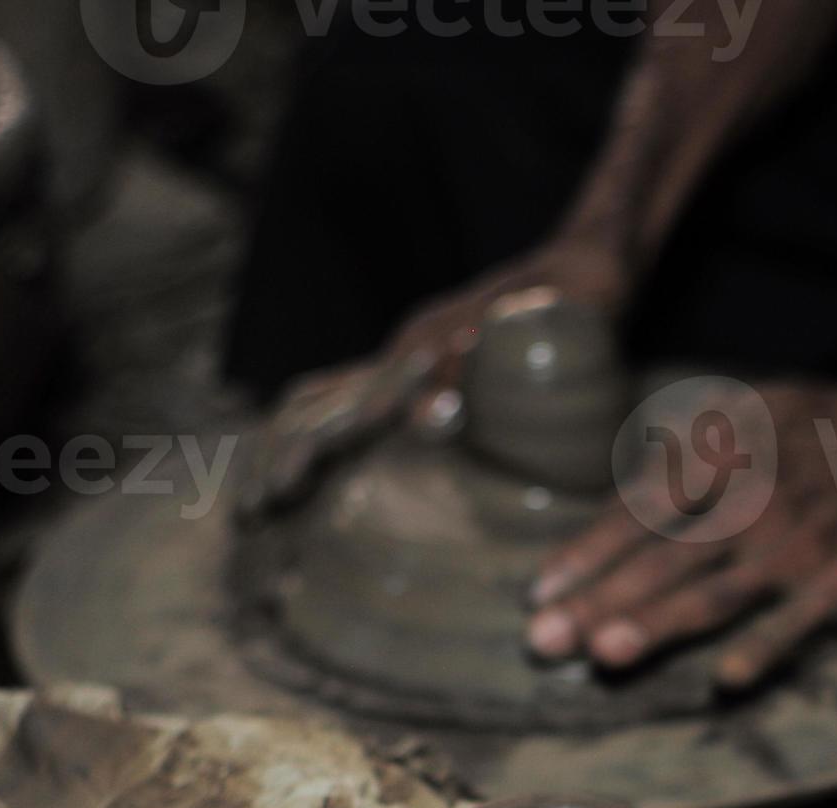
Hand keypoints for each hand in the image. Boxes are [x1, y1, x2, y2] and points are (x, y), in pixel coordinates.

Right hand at [239, 234, 632, 520]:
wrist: (589, 266)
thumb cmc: (575, 309)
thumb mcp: (538, 338)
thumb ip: (484, 369)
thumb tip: (428, 413)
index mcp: (419, 350)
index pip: (340, 407)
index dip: (302, 453)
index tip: (274, 495)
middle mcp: (402, 350)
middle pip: (314, 403)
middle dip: (275, 456)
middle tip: (246, 513)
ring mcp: (408, 353)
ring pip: (323, 397)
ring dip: (285, 444)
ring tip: (257, 497)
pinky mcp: (421, 360)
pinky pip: (351, 396)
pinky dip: (317, 430)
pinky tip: (306, 466)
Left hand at [527, 379, 836, 691]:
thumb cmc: (814, 429)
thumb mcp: (745, 411)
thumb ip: (685, 449)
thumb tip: (627, 477)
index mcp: (720, 457)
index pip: (639, 511)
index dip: (586, 553)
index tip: (539, 593)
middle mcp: (750, 502)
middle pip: (662, 560)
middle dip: (599, 602)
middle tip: (544, 643)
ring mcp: (795, 547)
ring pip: (715, 593)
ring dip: (660, 623)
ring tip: (607, 654)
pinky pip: (796, 622)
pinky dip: (764, 648)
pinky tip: (727, 678)